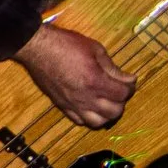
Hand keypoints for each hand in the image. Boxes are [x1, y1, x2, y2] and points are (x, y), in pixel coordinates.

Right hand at [13, 22, 135, 127]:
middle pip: (114, 112)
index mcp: (96, 81)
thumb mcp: (95, 49)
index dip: (130, 87)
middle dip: (121, 102)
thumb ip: (112, 67)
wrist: (37, 49)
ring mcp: (73, 104)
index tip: (129, 80)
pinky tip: (89, 106)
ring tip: (105, 102)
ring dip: (106, 114)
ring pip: (98, 122)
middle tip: (118, 90)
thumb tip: (129, 79)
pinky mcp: (62, 106)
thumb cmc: (66, 44)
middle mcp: (86, 97)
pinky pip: (79, 121)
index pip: (123, 94)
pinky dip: (89, 117)